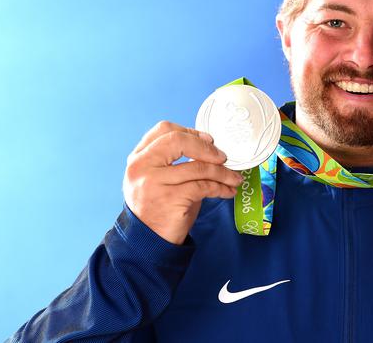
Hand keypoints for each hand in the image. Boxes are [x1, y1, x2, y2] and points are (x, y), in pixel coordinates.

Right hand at [123, 121, 243, 244]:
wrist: (147, 242)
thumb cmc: (159, 207)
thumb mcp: (158, 178)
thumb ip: (174, 160)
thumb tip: (210, 147)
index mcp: (138, 158)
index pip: (163, 130)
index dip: (190, 131)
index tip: (209, 140)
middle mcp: (141, 167)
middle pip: (178, 141)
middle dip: (206, 148)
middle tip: (223, 157)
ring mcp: (153, 182)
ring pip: (198, 167)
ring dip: (223, 172)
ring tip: (234, 178)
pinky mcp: (170, 199)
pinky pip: (204, 186)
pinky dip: (221, 187)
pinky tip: (228, 191)